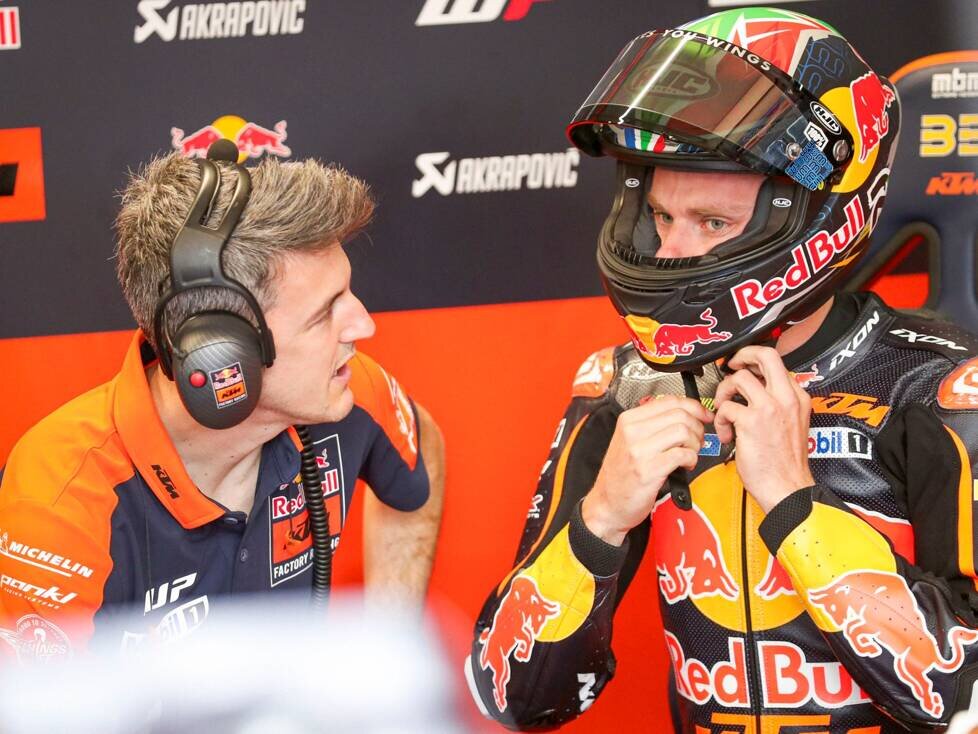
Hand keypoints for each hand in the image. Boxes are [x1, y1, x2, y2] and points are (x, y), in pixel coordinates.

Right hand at [582, 395, 712, 545]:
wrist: (606, 503)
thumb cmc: (621, 474)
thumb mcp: (629, 441)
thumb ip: (652, 425)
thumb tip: (684, 414)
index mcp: (628, 420)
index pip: (669, 401)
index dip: (694, 406)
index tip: (703, 415)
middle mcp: (632, 431)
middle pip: (679, 414)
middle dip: (697, 427)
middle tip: (697, 440)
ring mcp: (639, 451)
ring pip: (683, 431)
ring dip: (695, 443)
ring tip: (690, 453)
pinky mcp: (649, 470)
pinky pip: (682, 454)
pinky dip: (691, 459)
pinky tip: (685, 465)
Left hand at [713, 346, 813, 512]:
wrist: (788, 489)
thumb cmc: (785, 464)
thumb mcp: (792, 424)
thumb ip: (778, 404)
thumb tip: (756, 390)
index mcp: (797, 398)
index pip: (776, 362)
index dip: (754, 360)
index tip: (743, 366)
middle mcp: (786, 398)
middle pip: (765, 355)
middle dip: (742, 355)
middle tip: (731, 366)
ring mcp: (770, 408)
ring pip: (739, 378)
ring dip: (724, 393)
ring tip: (725, 409)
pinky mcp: (752, 422)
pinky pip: (726, 407)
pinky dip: (721, 419)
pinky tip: (728, 434)